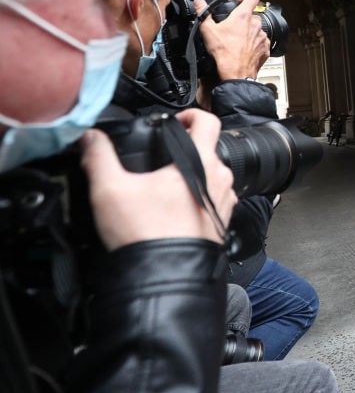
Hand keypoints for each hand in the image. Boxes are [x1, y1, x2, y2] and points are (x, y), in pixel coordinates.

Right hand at [79, 109, 237, 250]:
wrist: (165, 277)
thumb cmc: (146, 235)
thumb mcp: (110, 189)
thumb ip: (99, 157)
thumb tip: (91, 138)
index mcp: (202, 162)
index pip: (208, 121)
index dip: (191, 114)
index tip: (175, 121)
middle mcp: (221, 180)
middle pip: (210, 149)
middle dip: (187, 148)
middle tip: (163, 156)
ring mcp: (225, 203)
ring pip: (214, 176)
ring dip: (194, 175)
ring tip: (165, 184)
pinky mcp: (221, 223)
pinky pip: (214, 200)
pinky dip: (197, 198)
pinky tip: (173, 208)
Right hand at [195, 0, 270, 80]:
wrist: (236, 72)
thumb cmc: (224, 52)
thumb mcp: (208, 30)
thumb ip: (203, 12)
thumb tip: (199, 3)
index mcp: (243, 16)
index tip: (240, 1)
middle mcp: (256, 25)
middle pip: (252, 16)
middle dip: (243, 20)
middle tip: (233, 28)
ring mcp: (262, 37)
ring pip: (257, 30)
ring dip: (249, 32)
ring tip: (237, 41)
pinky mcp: (265, 48)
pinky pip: (261, 42)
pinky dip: (254, 44)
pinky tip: (244, 50)